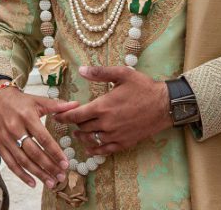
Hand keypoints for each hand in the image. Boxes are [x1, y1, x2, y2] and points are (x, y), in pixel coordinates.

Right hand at [0, 86, 77, 188]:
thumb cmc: (20, 101)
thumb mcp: (38, 100)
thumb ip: (57, 105)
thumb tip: (76, 105)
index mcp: (27, 116)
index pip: (43, 138)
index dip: (55, 152)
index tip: (66, 163)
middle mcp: (15, 128)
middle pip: (34, 152)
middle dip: (49, 166)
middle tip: (61, 176)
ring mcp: (6, 138)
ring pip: (23, 160)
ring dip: (38, 173)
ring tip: (51, 182)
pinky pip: (10, 163)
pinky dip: (21, 175)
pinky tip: (33, 183)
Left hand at [54, 65, 171, 155]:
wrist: (164, 105)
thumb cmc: (143, 87)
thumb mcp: (122, 74)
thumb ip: (100, 72)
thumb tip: (81, 70)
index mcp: (103, 106)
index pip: (76, 115)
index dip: (63, 117)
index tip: (56, 116)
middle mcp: (106, 123)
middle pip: (81, 128)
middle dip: (74, 124)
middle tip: (70, 121)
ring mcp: (115, 135)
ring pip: (91, 140)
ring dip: (82, 137)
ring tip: (78, 133)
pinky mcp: (124, 143)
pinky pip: (105, 150)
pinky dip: (95, 150)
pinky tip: (91, 147)